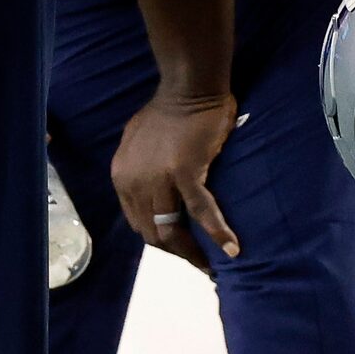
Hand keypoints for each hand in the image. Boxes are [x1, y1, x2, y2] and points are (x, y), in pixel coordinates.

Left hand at [108, 88, 240, 272]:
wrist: (188, 88)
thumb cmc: (168, 112)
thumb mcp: (138, 144)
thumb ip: (140, 171)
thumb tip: (150, 196)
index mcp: (122, 176)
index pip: (138, 222)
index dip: (160, 240)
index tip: (181, 248)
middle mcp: (134, 182)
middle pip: (153, 232)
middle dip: (176, 252)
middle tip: (199, 262)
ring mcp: (157, 178)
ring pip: (172, 229)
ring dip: (192, 252)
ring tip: (211, 265)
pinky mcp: (184, 173)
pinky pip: (202, 211)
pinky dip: (217, 232)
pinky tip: (232, 249)